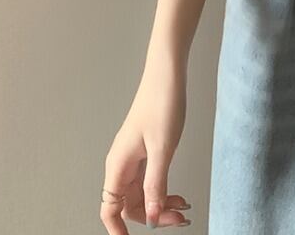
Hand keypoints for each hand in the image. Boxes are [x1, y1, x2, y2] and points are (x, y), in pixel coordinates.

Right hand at [100, 68, 190, 231]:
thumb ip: (156, 184)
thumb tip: (151, 218)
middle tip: (179, 220)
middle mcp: (123, 164)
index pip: (110, 209)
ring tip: (184, 209)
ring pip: (143, 194)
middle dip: (153, 217)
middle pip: (131, 205)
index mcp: (119, 164)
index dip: (118, 230)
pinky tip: (179, 195)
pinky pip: (151, 180)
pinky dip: (165, 190)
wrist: (167, 75)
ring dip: (161, 205)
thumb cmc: (161, 104)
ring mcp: (135, 157)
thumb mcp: (163, 148)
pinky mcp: (147, 150)